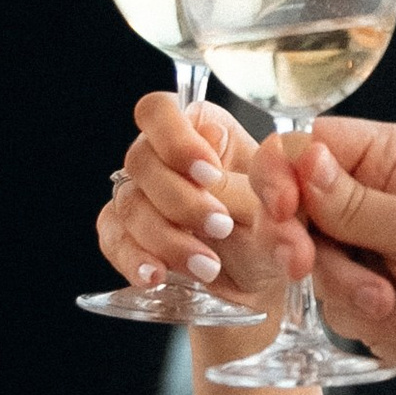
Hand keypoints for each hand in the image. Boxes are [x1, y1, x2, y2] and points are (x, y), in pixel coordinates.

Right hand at [98, 90, 289, 316]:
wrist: (267, 283)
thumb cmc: (277, 230)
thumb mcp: (281, 204)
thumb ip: (256, 173)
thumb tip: (215, 137)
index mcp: (203, 129)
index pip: (160, 111)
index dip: (175, 140)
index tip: (209, 174)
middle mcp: (165, 157)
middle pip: (140, 159)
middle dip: (180, 199)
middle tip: (220, 226)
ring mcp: (143, 195)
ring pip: (129, 203)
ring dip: (166, 237)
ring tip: (208, 266)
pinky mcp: (130, 234)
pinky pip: (113, 238)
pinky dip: (133, 258)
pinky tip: (155, 275)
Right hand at [250, 121, 395, 394]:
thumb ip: (350, 201)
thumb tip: (298, 158)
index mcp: (392, 159)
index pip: (306, 147)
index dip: (281, 176)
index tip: (283, 212)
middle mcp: (374, 199)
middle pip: (293, 209)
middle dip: (302, 243)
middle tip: (305, 265)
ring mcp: (370, 251)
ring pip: (311, 265)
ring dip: (350, 290)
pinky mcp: (371, 299)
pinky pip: (334, 307)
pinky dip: (370, 320)